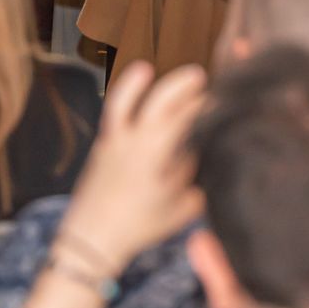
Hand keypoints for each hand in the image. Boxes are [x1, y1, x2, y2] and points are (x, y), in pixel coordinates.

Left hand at [54, 62, 206, 271]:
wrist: (91, 238)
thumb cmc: (138, 226)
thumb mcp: (180, 207)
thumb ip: (192, 178)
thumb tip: (199, 155)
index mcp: (153, 152)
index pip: (182, 119)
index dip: (201, 106)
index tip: (217, 100)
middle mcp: (131, 140)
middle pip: (156, 102)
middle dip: (179, 86)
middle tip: (198, 77)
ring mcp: (111, 141)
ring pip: (122, 102)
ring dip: (135, 83)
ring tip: (146, 69)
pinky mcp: (100, 147)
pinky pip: (112, 116)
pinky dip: (121, 102)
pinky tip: (130, 100)